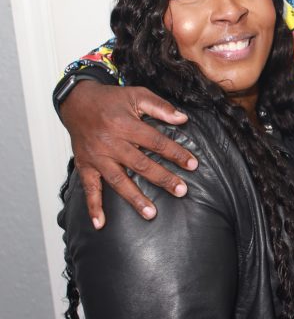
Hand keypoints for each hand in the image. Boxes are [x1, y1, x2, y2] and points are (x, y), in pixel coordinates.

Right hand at [61, 81, 197, 227]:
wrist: (76, 101)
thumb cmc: (109, 99)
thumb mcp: (136, 94)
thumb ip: (160, 106)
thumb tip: (183, 118)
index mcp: (125, 124)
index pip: (155, 141)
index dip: (175, 153)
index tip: (192, 165)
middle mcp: (110, 142)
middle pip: (140, 164)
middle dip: (162, 178)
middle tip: (181, 190)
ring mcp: (97, 157)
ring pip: (118, 180)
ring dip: (134, 198)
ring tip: (151, 213)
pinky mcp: (85, 166)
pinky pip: (89, 189)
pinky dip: (93, 207)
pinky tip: (101, 224)